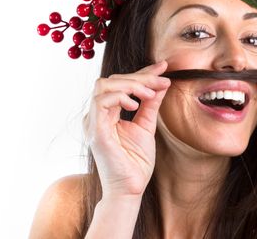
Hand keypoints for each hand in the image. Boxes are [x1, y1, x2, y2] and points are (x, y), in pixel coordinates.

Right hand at [83, 60, 170, 197]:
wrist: (130, 189)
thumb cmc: (136, 162)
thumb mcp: (147, 126)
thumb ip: (151, 104)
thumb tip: (162, 83)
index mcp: (107, 113)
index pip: (122, 83)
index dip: (142, 72)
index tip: (163, 66)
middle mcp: (97, 115)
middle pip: (112, 80)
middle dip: (140, 76)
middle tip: (162, 79)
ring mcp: (93, 122)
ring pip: (104, 85)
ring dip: (131, 85)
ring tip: (150, 93)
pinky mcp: (95, 131)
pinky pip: (101, 102)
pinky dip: (120, 97)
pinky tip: (135, 105)